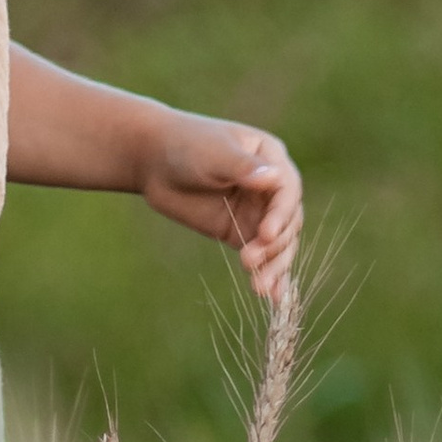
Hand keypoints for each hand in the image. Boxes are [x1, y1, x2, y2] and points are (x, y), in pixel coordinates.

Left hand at [140, 112, 302, 299]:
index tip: (266, 234)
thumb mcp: (213, 153)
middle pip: (288, 221)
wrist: (154, 160)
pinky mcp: (241, 231)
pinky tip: (271, 296)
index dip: (280, 214)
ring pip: (279, 243)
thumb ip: (242, 167)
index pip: (287, 191)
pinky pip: (261, 254)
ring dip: (274, 265)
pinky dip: (267, 273)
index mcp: (272, 158)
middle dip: (274, 245)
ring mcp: (258, 211)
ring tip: (259, 287)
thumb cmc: (185, 145)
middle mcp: (271, 187)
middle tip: (249, 261)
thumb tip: (274, 177)